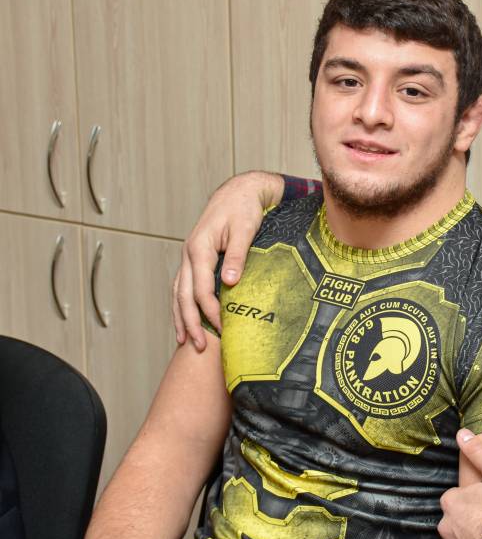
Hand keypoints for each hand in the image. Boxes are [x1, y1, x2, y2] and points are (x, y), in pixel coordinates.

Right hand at [172, 171, 283, 349]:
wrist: (239, 192)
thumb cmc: (244, 209)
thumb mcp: (245, 230)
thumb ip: (237, 256)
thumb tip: (229, 283)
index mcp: (199, 247)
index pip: (201, 287)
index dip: (210, 310)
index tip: (222, 328)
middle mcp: (189, 253)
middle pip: (184, 294)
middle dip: (190, 322)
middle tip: (199, 347)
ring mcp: (189, 256)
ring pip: (179, 292)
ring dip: (181, 317)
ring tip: (184, 341)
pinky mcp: (195, 258)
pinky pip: (183, 286)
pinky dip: (182, 304)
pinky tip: (184, 319)